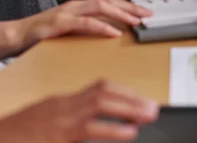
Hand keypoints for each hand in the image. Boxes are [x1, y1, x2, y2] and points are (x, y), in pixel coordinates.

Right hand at [0, 80, 158, 141]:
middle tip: (152, 107)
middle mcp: (65, 105)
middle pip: (105, 91)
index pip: (100, 86)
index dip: (123, 91)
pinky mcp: (61, 136)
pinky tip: (129, 132)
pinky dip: (113, 129)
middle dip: (131, 98)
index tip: (138, 98)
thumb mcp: (49, 121)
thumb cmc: (21, 134)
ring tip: (147, 115)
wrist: (0, 137)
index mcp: (64, 102)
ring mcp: (62, 119)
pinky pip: (91, 128)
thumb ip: (71, 118)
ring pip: (101, 104)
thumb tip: (95, 121)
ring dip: (128, 108)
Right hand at [7, 0, 152, 56]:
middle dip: (130, 7)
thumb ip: (89, 27)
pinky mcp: (61, 23)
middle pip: (109, 1)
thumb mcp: (71, 28)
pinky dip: (101, 27)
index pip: (109, 1)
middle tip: (148, 14)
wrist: (18, 35)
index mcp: (81, 7)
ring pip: (100, 8)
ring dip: (121, 14)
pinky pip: (85, 23)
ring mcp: (68, 12)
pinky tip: (114, 32)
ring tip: (136, 21)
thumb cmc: (44, 33)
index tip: (145, 11)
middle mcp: (77, 5)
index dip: (128, 5)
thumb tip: (113, 31)